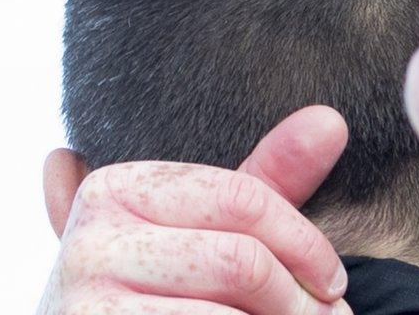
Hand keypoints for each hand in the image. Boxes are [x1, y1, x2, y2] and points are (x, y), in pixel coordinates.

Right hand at [37, 106, 351, 314]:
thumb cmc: (160, 295)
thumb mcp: (207, 231)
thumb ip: (267, 180)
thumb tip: (331, 121)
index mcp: (116, 188)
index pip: (242, 198)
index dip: (305, 242)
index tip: (333, 280)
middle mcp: (89, 239)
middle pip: (240, 261)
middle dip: (298, 298)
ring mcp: (85, 299)